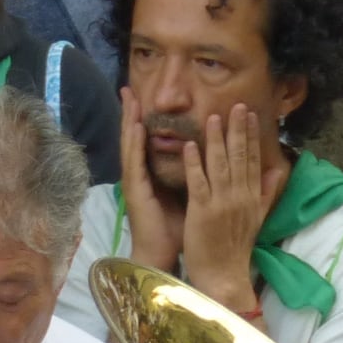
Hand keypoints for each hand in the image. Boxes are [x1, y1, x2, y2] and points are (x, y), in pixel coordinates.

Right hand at [118, 91, 181, 272]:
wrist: (162, 255)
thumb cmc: (177, 230)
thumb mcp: (192, 196)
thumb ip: (199, 176)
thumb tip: (214, 161)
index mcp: (153, 176)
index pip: (149, 142)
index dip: (147, 119)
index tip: (148, 97)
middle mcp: (141, 175)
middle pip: (135, 137)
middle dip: (132, 112)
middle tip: (130, 87)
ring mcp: (135, 182)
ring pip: (131, 144)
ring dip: (129, 120)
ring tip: (128, 97)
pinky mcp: (135, 190)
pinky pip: (134, 161)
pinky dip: (134, 143)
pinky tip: (136, 125)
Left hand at [178, 104, 286, 313]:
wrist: (224, 277)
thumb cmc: (235, 250)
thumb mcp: (257, 219)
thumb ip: (267, 193)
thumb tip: (280, 171)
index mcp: (251, 196)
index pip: (253, 160)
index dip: (252, 136)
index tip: (250, 114)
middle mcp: (239, 196)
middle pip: (240, 156)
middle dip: (237, 129)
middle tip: (235, 104)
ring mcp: (221, 203)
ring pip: (220, 164)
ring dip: (216, 139)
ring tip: (212, 116)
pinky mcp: (202, 212)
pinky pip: (198, 182)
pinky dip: (195, 163)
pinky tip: (191, 145)